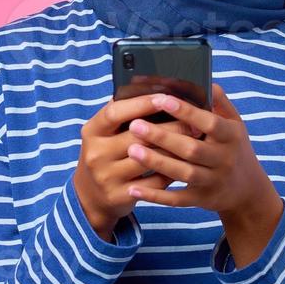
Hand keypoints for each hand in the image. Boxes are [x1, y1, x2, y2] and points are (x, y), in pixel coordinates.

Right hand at [72, 93, 181, 241]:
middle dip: (170, 128)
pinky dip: (171, 173)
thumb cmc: (105, 154)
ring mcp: (106, 176)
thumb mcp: (103, 133)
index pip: (115, 113)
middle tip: (194, 123)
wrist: (90, 195)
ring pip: (149, 160)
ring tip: (194, 142)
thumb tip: (152, 88)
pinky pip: (153, 183)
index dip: (140, 103)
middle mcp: (96, 153)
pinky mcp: (119, 195)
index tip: (165, 97)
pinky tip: (184, 164)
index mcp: (92, 132)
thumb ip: (122, 114)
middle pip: (138, 136)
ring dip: (175, 150)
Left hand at [122, 84, 281, 233]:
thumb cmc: (233, 148)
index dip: (186, 111)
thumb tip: (204, 79)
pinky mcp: (201, 200)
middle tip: (135, 125)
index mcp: (231, 136)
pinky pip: (177, 199)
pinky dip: (156, 196)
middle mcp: (224, 160)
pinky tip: (134, 189)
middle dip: (163, 137)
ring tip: (131, 150)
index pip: (209, 122)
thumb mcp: (235, 124)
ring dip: (157, 162)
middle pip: (192, 149)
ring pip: (183, 173)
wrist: (248, 191)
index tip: (161, 99)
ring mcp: (213, 182)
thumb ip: (219, 103)